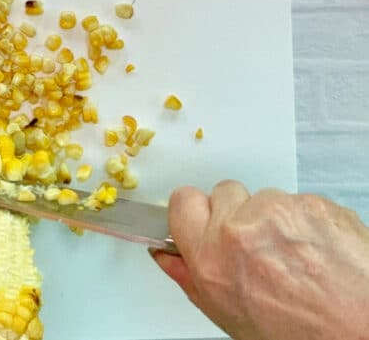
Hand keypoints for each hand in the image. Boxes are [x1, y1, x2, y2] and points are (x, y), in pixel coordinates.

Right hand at [152, 181, 368, 339]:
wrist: (364, 334)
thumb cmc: (304, 336)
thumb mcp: (231, 318)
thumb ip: (192, 278)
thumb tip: (168, 255)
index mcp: (211, 256)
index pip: (182, 201)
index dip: (195, 212)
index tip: (205, 222)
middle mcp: (240, 228)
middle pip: (224, 193)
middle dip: (237, 213)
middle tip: (258, 248)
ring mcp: (279, 211)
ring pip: (265, 198)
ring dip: (276, 220)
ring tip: (298, 259)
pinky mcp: (314, 203)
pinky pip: (301, 202)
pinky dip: (309, 223)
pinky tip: (319, 254)